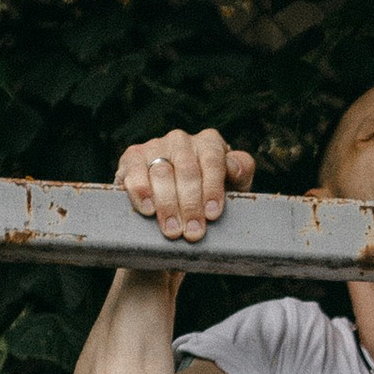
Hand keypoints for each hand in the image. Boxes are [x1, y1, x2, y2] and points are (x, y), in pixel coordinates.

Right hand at [115, 127, 254, 243]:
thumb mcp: (233, 185)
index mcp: (209, 143)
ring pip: (162, 173)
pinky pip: (135, 172)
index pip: (213, 161)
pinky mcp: (132, 157)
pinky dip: (141, 191)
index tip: (212, 214)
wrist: (175, 206)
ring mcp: (155, 146)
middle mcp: (182, 140)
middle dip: (191, 205)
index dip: (213, 188)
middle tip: (193, 233)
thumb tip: (234, 166)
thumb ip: (241, 172)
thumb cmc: (208, 196)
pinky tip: (148, 210)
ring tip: (172, 231)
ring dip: (167, 205)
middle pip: (187, 170)